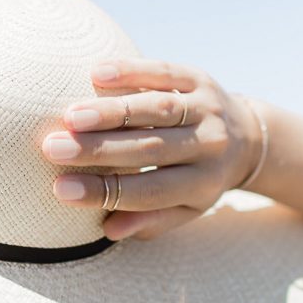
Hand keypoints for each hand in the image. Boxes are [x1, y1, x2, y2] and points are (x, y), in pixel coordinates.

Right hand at [40, 57, 264, 240]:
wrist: (249, 139)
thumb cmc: (201, 180)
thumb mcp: (186, 209)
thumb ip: (151, 220)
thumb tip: (110, 231)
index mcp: (202, 184)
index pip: (148, 191)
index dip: (103, 192)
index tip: (60, 190)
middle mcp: (208, 145)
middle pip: (148, 149)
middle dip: (98, 150)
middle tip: (52, 149)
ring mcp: (207, 108)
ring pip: (156, 109)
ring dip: (111, 113)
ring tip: (69, 116)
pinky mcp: (200, 78)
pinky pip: (165, 72)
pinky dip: (132, 71)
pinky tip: (97, 73)